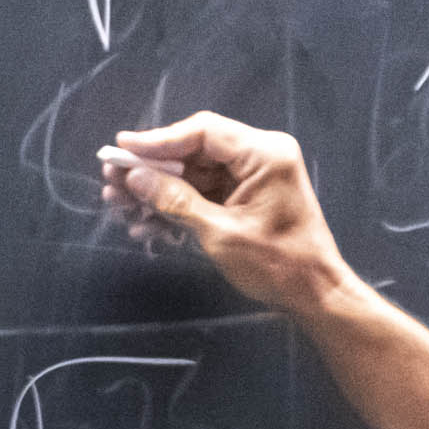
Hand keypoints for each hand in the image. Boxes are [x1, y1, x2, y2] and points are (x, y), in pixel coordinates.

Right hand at [100, 113, 349, 313]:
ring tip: (120, 205)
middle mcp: (261, 156)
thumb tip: (135, 176)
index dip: (158, 140)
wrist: (315, 296)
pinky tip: (146, 224)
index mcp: (264, 154)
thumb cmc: (278, 265)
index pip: (202, 132)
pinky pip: (205, 193)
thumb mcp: (220, 233)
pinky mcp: (247, 198)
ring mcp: (254, 177)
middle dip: (152, 170)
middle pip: (194, 151)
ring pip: (195, 174)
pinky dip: (178, 207)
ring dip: (158, 191)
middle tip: (112, 181)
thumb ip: (175, 200)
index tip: (121, 149)